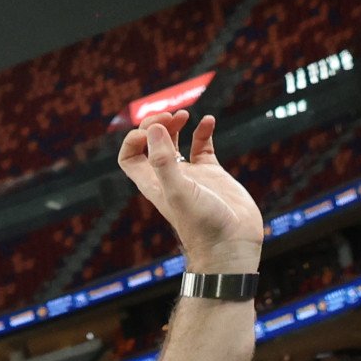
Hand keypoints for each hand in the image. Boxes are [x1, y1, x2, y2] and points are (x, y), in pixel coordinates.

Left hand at [117, 113, 262, 271]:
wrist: (231, 244)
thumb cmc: (202, 225)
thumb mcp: (179, 192)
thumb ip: (164, 161)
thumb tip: (153, 129)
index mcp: (152, 183)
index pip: (129, 157)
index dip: (134, 139)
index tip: (153, 130)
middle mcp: (168, 178)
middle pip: (151, 145)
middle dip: (156, 126)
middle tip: (170, 117)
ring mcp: (190, 175)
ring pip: (176, 143)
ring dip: (175, 126)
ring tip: (183, 115)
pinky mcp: (212, 174)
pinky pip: (203, 147)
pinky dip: (204, 131)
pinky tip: (208, 120)